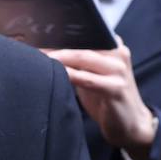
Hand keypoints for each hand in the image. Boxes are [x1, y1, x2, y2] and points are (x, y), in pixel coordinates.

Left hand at [45, 36, 156, 159]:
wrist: (132, 125)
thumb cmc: (106, 98)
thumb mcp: (91, 74)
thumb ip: (75, 61)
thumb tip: (43, 50)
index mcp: (111, 45)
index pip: (82, 34)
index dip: (57, 34)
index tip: (34, 35)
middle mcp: (117, 53)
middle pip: (79, 44)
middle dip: (52, 45)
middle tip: (28, 45)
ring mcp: (119, 70)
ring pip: (82, 57)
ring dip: (56, 58)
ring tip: (35, 57)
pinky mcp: (117, 88)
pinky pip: (87, 79)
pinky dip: (68, 75)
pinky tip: (53, 74)